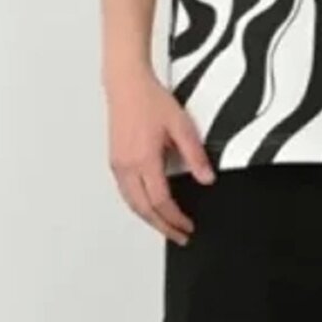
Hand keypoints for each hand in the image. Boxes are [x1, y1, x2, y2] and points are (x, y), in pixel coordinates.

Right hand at [105, 68, 215, 244]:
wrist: (126, 85)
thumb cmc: (149, 99)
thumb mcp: (181, 125)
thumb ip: (195, 155)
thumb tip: (206, 178)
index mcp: (144, 159)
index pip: (161, 201)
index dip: (175, 218)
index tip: (187, 226)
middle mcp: (127, 166)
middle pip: (144, 210)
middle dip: (163, 227)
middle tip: (179, 236)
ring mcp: (118, 165)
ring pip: (132, 204)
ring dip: (150, 219)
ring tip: (166, 226)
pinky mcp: (114, 161)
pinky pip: (126, 193)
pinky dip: (139, 206)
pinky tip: (150, 206)